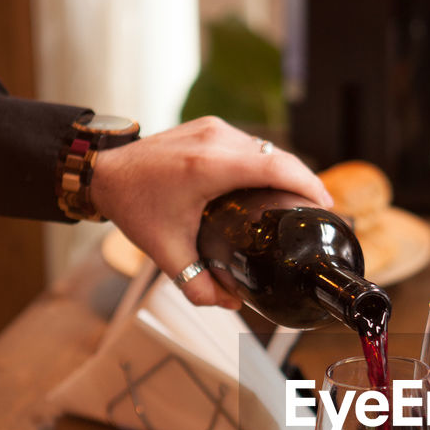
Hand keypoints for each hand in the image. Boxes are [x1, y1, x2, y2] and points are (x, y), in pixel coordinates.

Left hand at [89, 117, 331, 308]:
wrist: (104, 172)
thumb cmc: (133, 205)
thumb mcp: (165, 253)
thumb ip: (197, 285)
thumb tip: (230, 303)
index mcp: (208, 167)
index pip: (276, 167)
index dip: (308, 185)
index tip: (325, 207)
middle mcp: (215, 140)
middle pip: (277, 157)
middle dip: (303, 182)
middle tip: (316, 213)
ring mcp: (213, 128)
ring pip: (266, 148)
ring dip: (284, 172)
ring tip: (296, 202)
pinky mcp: (210, 126)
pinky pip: (250, 144)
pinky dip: (265, 164)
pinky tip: (270, 185)